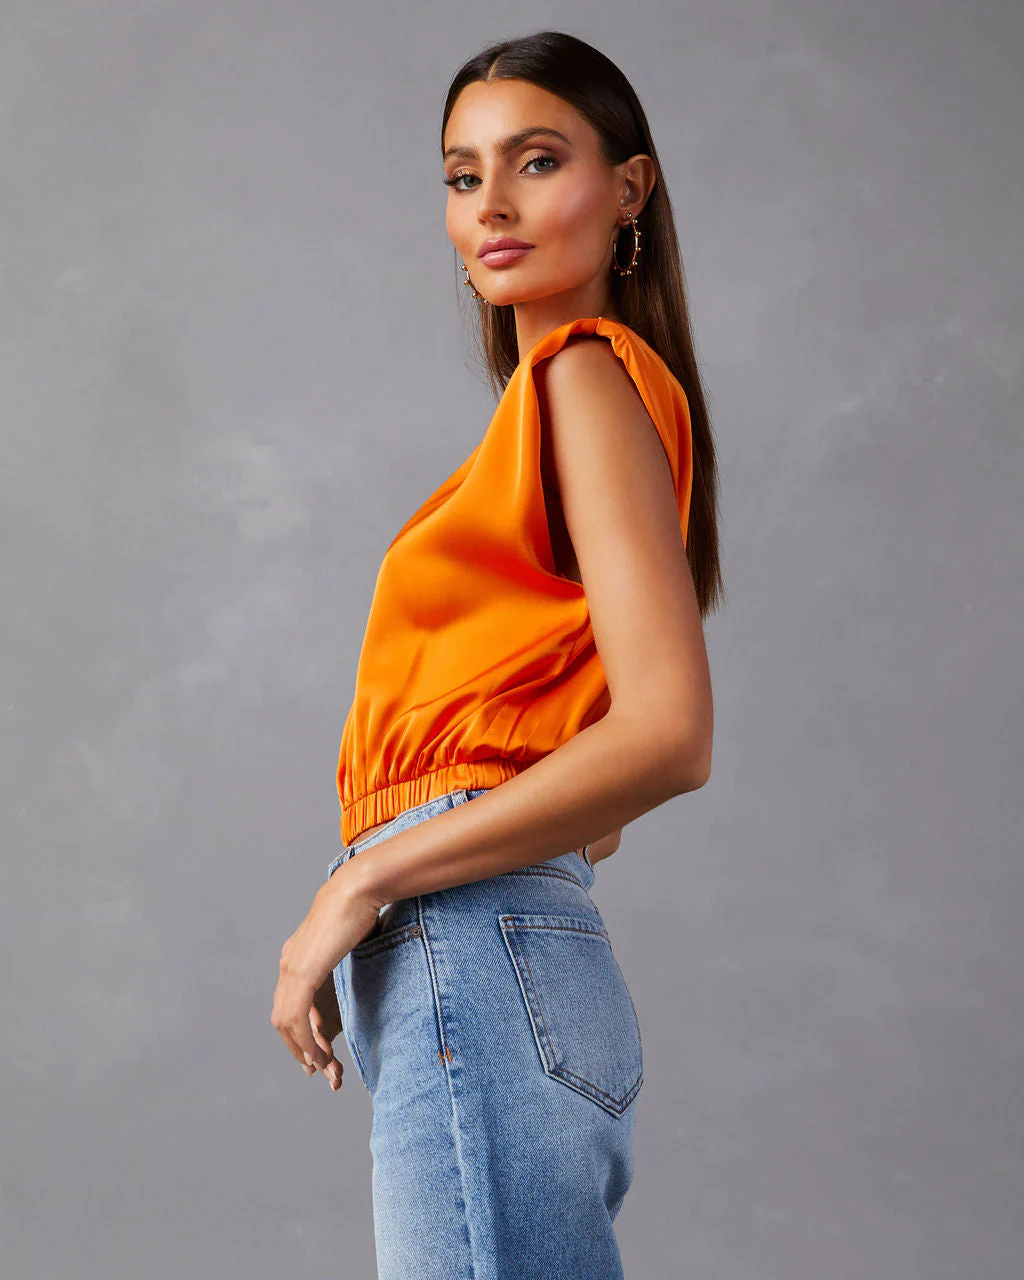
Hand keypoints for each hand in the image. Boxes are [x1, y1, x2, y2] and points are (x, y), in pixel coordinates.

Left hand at [272, 864, 381, 1089]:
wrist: (359, 886)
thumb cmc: (360, 906)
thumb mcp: (348, 938)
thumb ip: (342, 954)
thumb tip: (356, 960)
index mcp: (296, 956)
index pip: (290, 1004)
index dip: (301, 1033)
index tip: (318, 1055)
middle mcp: (288, 963)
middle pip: (284, 1019)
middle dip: (301, 1049)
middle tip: (320, 1071)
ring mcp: (292, 968)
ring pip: (287, 1023)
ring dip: (304, 1050)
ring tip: (324, 1068)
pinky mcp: (302, 973)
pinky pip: (297, 1018)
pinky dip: (306, 1041)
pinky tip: (321, 1054)